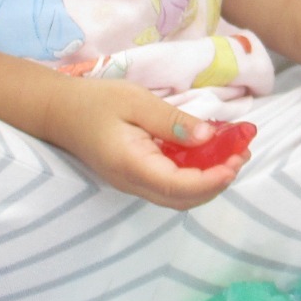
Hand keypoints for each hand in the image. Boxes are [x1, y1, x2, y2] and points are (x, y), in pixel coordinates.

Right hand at [40, 78, 247, 209]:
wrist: (58, 111)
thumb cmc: (94, 102)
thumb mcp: (135, 101)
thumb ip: (171, 121)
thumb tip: (207, 137)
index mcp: (133, 166)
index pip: (180, 187)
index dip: (213, 180)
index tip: (235, 160)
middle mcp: (133, 183)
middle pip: (183, 199)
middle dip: (218, 182)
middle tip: (242, 154)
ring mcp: (133, 183)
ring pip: (178, 196)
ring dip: (209, 180)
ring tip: (234, 153)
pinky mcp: (135, 176)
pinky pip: (170, 184)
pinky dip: (195, 174)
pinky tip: (209, 152)